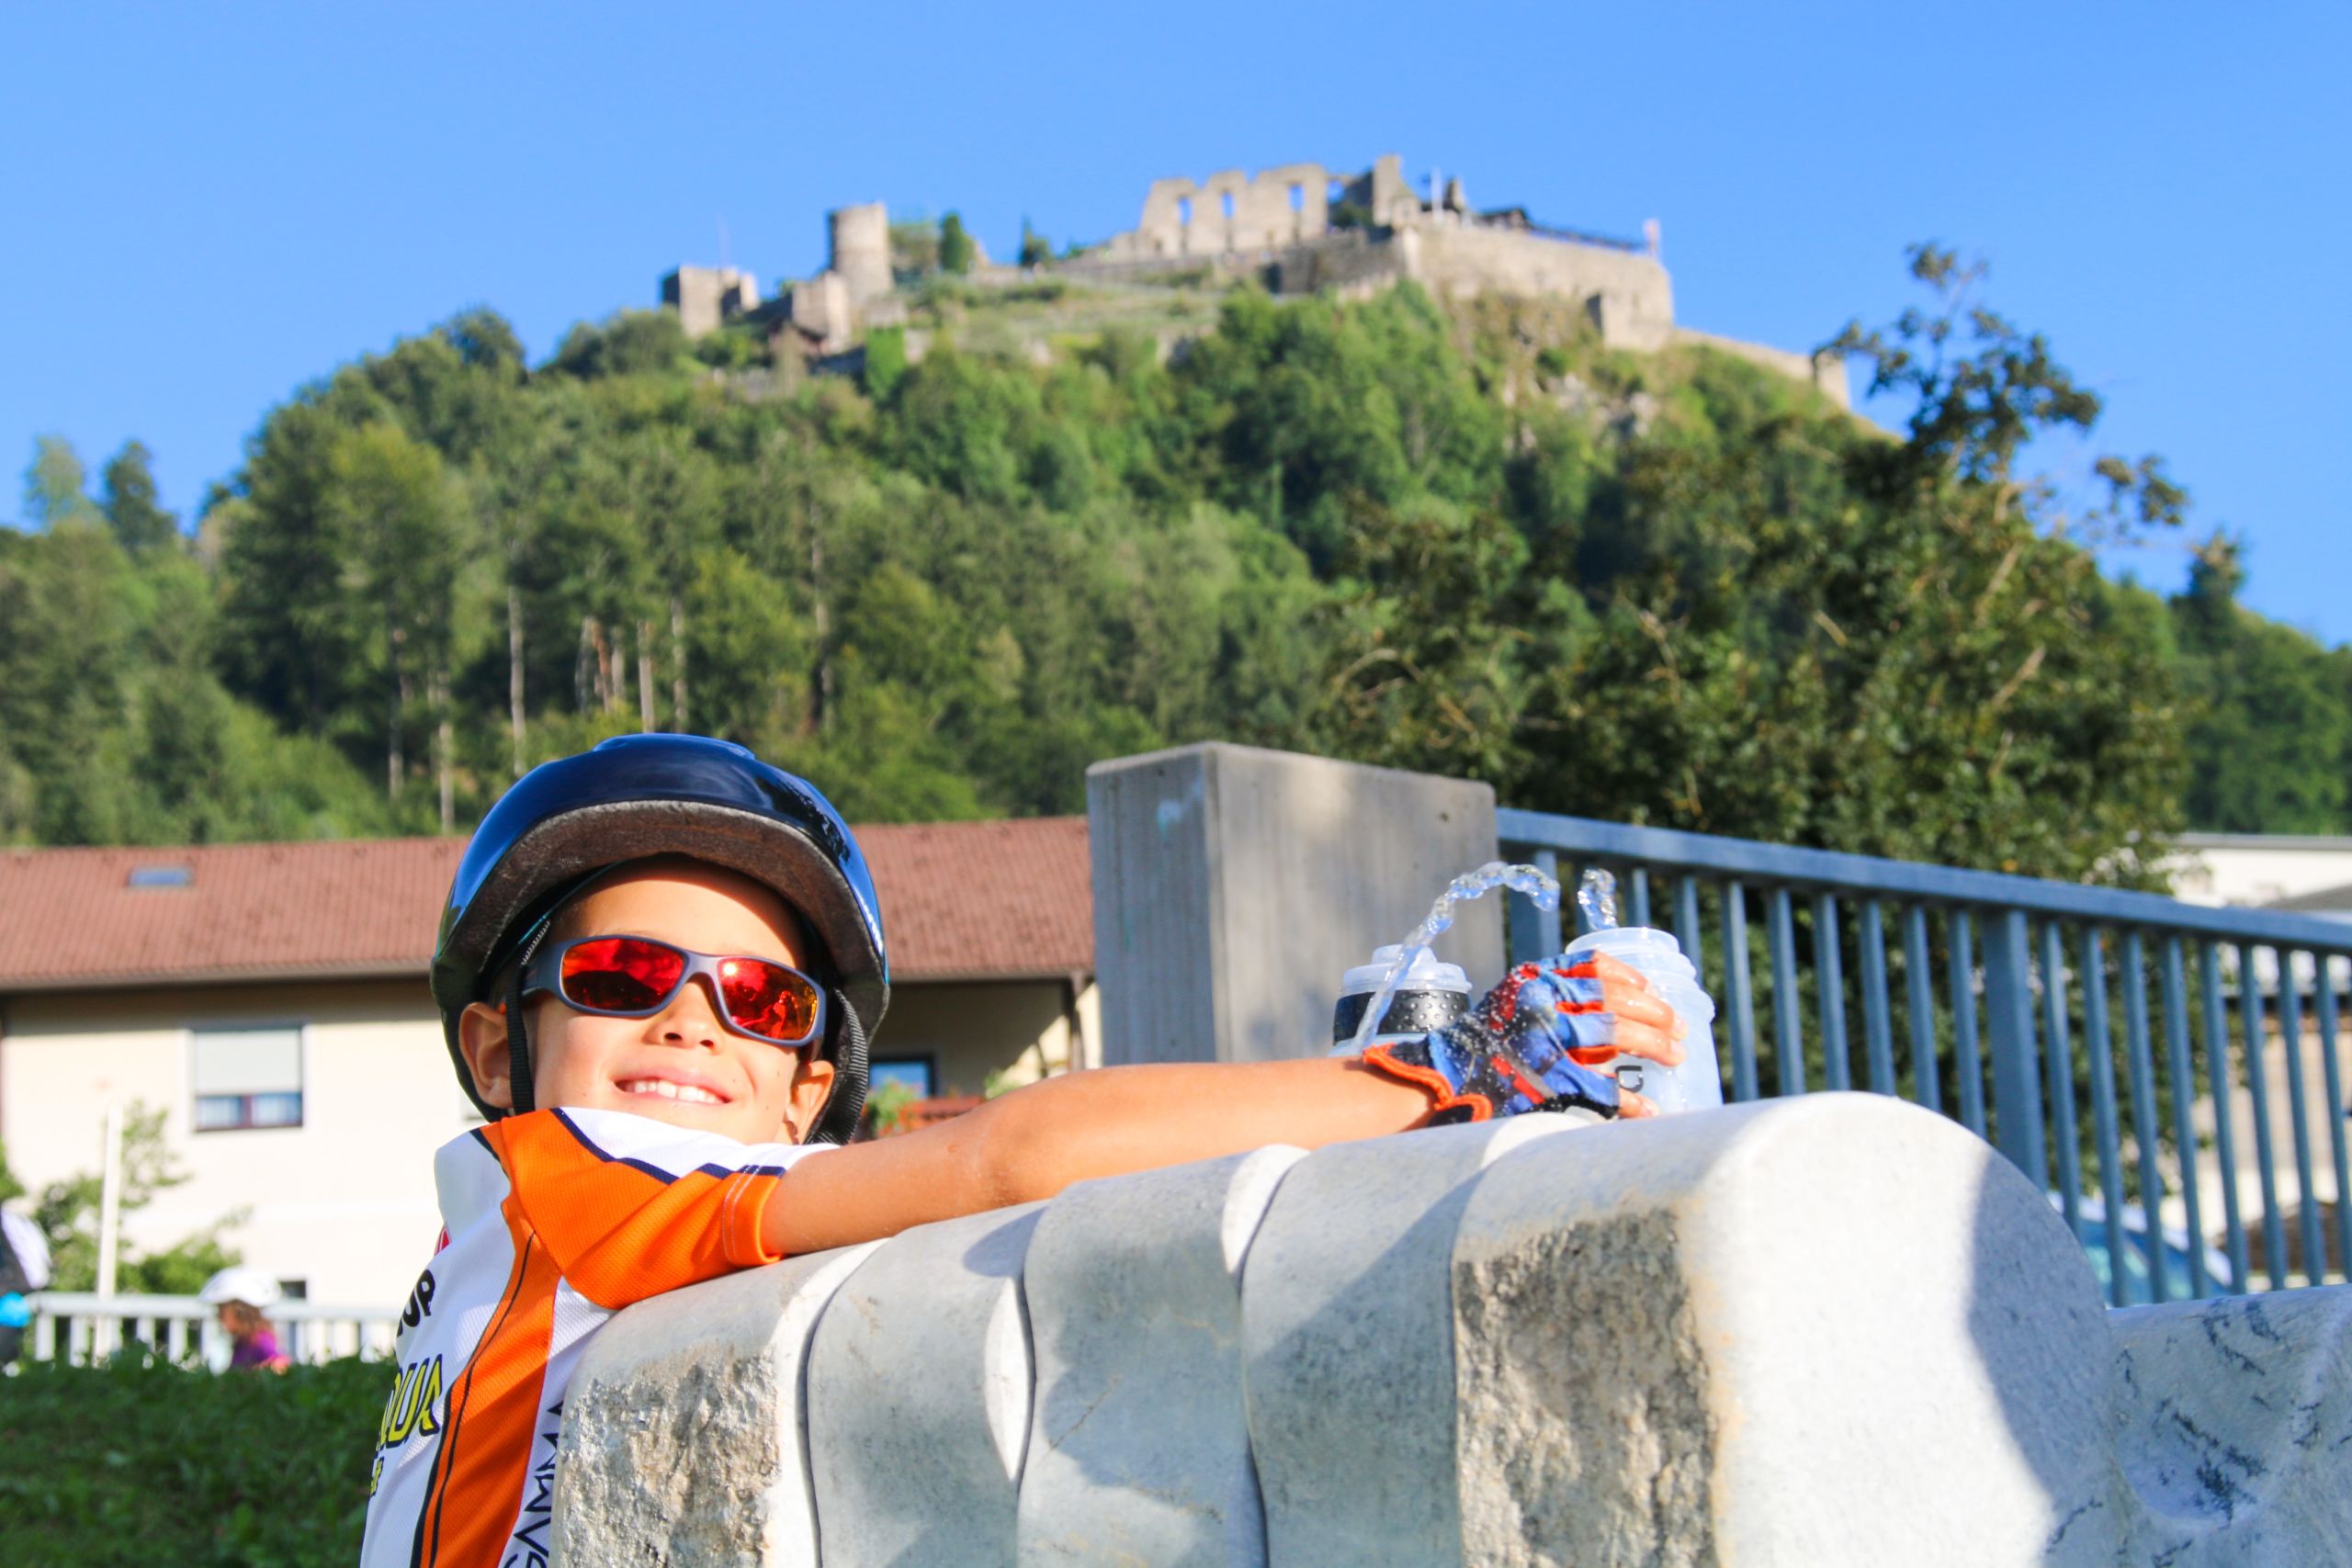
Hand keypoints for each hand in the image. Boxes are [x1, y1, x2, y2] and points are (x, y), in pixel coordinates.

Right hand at [1362, 956, 1686, 1122]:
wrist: (1440, 1087)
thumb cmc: (1478, 1052)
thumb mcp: (1510, 1008)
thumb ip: (1549, 1002)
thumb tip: (1613, 1010)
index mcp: (1532, 980)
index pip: (1593, 965)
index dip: (1629, 977)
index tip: (1652, 989)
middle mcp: (1540, 1002)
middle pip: (1614, 999)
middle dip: (1656, 1013)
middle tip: (1680, 1029)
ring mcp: (1545, 1041)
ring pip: (1617, 1033)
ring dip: (1655, 1044)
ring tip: (1676, 1055)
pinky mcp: (1550, 1081)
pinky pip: (1606, 1088)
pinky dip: (1633, 1101)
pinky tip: (1651, 1109)